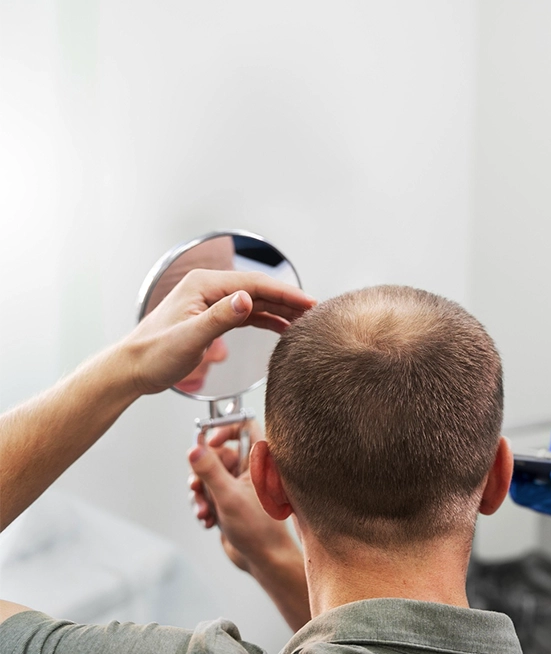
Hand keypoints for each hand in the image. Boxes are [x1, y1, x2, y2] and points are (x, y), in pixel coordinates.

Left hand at [122, 268, 315, 395]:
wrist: (132, 369)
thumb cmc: (153, 355)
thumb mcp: (189, 338)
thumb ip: (220, 318)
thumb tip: (247, 299)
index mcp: (203, 285)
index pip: (254, 284)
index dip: (285, 292)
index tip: (309, 303)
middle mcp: (208, 289)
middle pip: (258, 289)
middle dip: (288, 300)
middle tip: (316, 312)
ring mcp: (210, 302)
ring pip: (255, 301)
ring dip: (280, 309)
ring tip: (305, 321)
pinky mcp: (212, 317)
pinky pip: (247, 313)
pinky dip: (266, 319)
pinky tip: (282, 327)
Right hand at [187, 424, 297, 574]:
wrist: (264, 560)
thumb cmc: (258, 529)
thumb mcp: (228, 497)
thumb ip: (210, 471)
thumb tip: (194, 448)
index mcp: (260, 460)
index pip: (245, 425)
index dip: (224, 428)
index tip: (209, 442)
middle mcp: (251, 469)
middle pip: (217, 453)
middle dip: (202, 473)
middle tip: (197, 488)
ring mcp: (239, 485)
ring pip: (209, 476)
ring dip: (200, 494)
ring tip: (204, 512)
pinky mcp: (230, 501)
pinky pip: (208, 493)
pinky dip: (204, 505)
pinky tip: (208, 522)